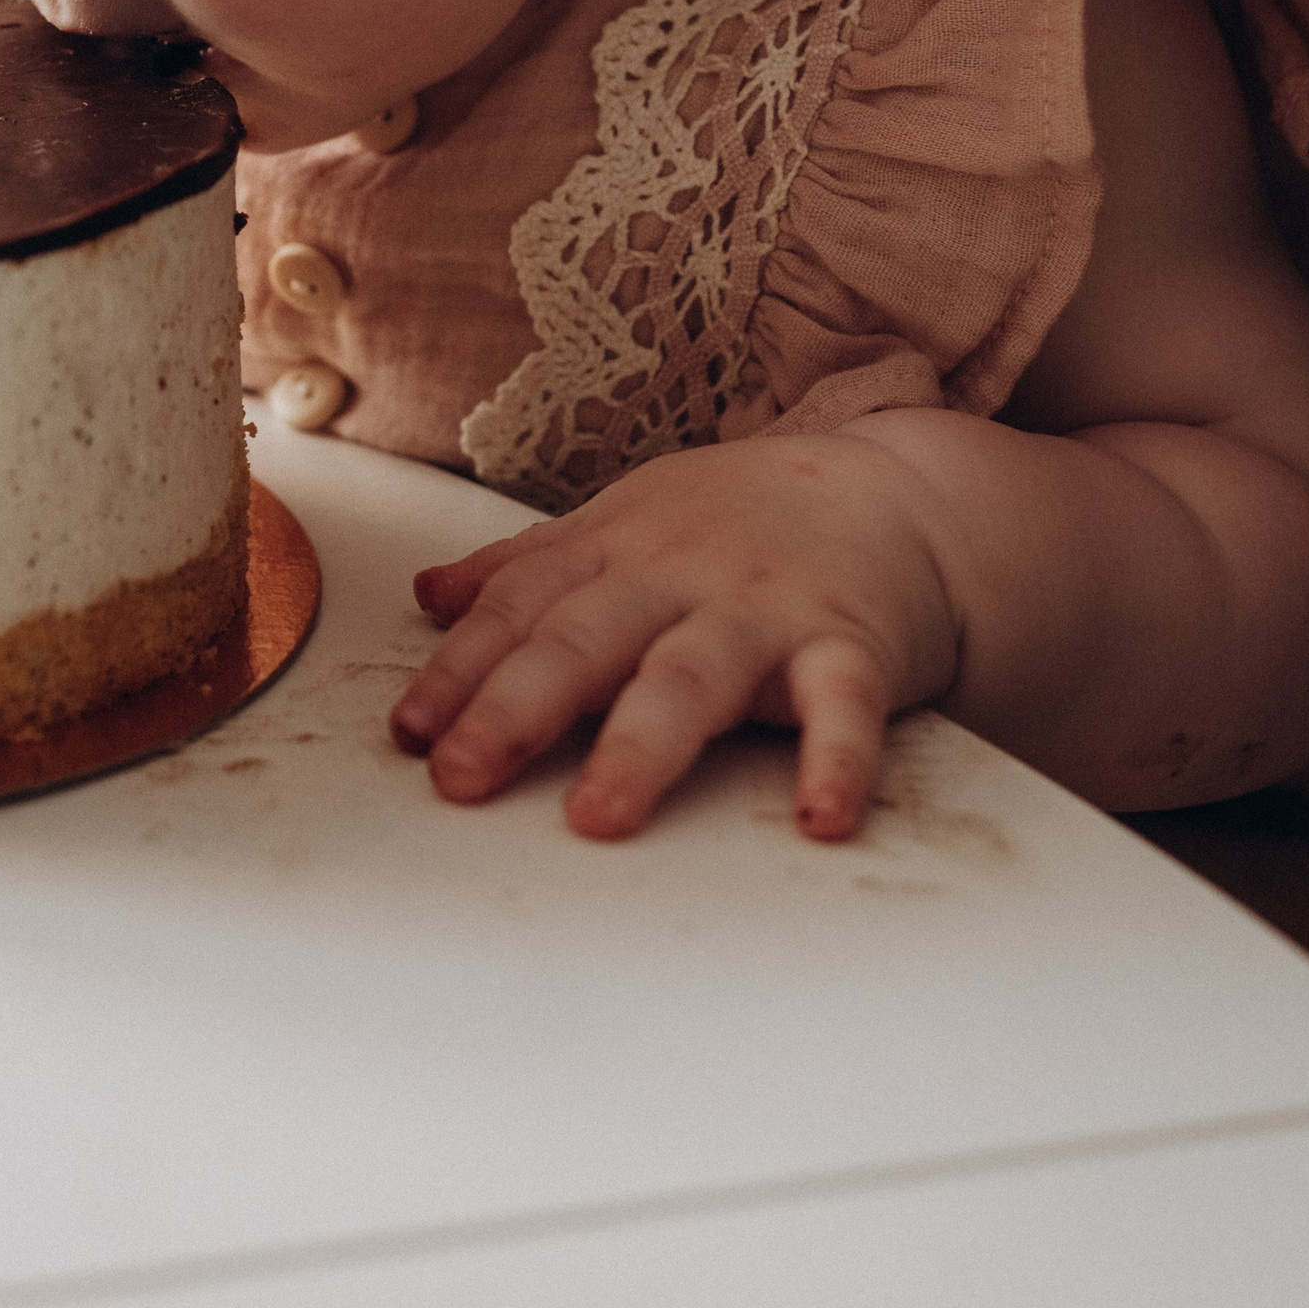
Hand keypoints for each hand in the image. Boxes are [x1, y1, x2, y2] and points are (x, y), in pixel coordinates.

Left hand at [391, 432, 958, 842]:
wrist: (897, 489)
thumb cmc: (742, 519)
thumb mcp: (626, 520)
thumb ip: (530, 566)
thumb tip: (428, 596)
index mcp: (616, 550)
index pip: (521, 609)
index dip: (460, 671)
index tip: (411, 734)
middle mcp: (679, 576)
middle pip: (585, 640)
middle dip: (516, 708)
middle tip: (461, 778)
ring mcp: (765, 610)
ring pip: (693, 676)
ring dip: (642, 747)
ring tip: (597, 816)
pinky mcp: (852, 643)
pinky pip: (843, 705)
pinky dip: (836, 760)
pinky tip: (820, 818)